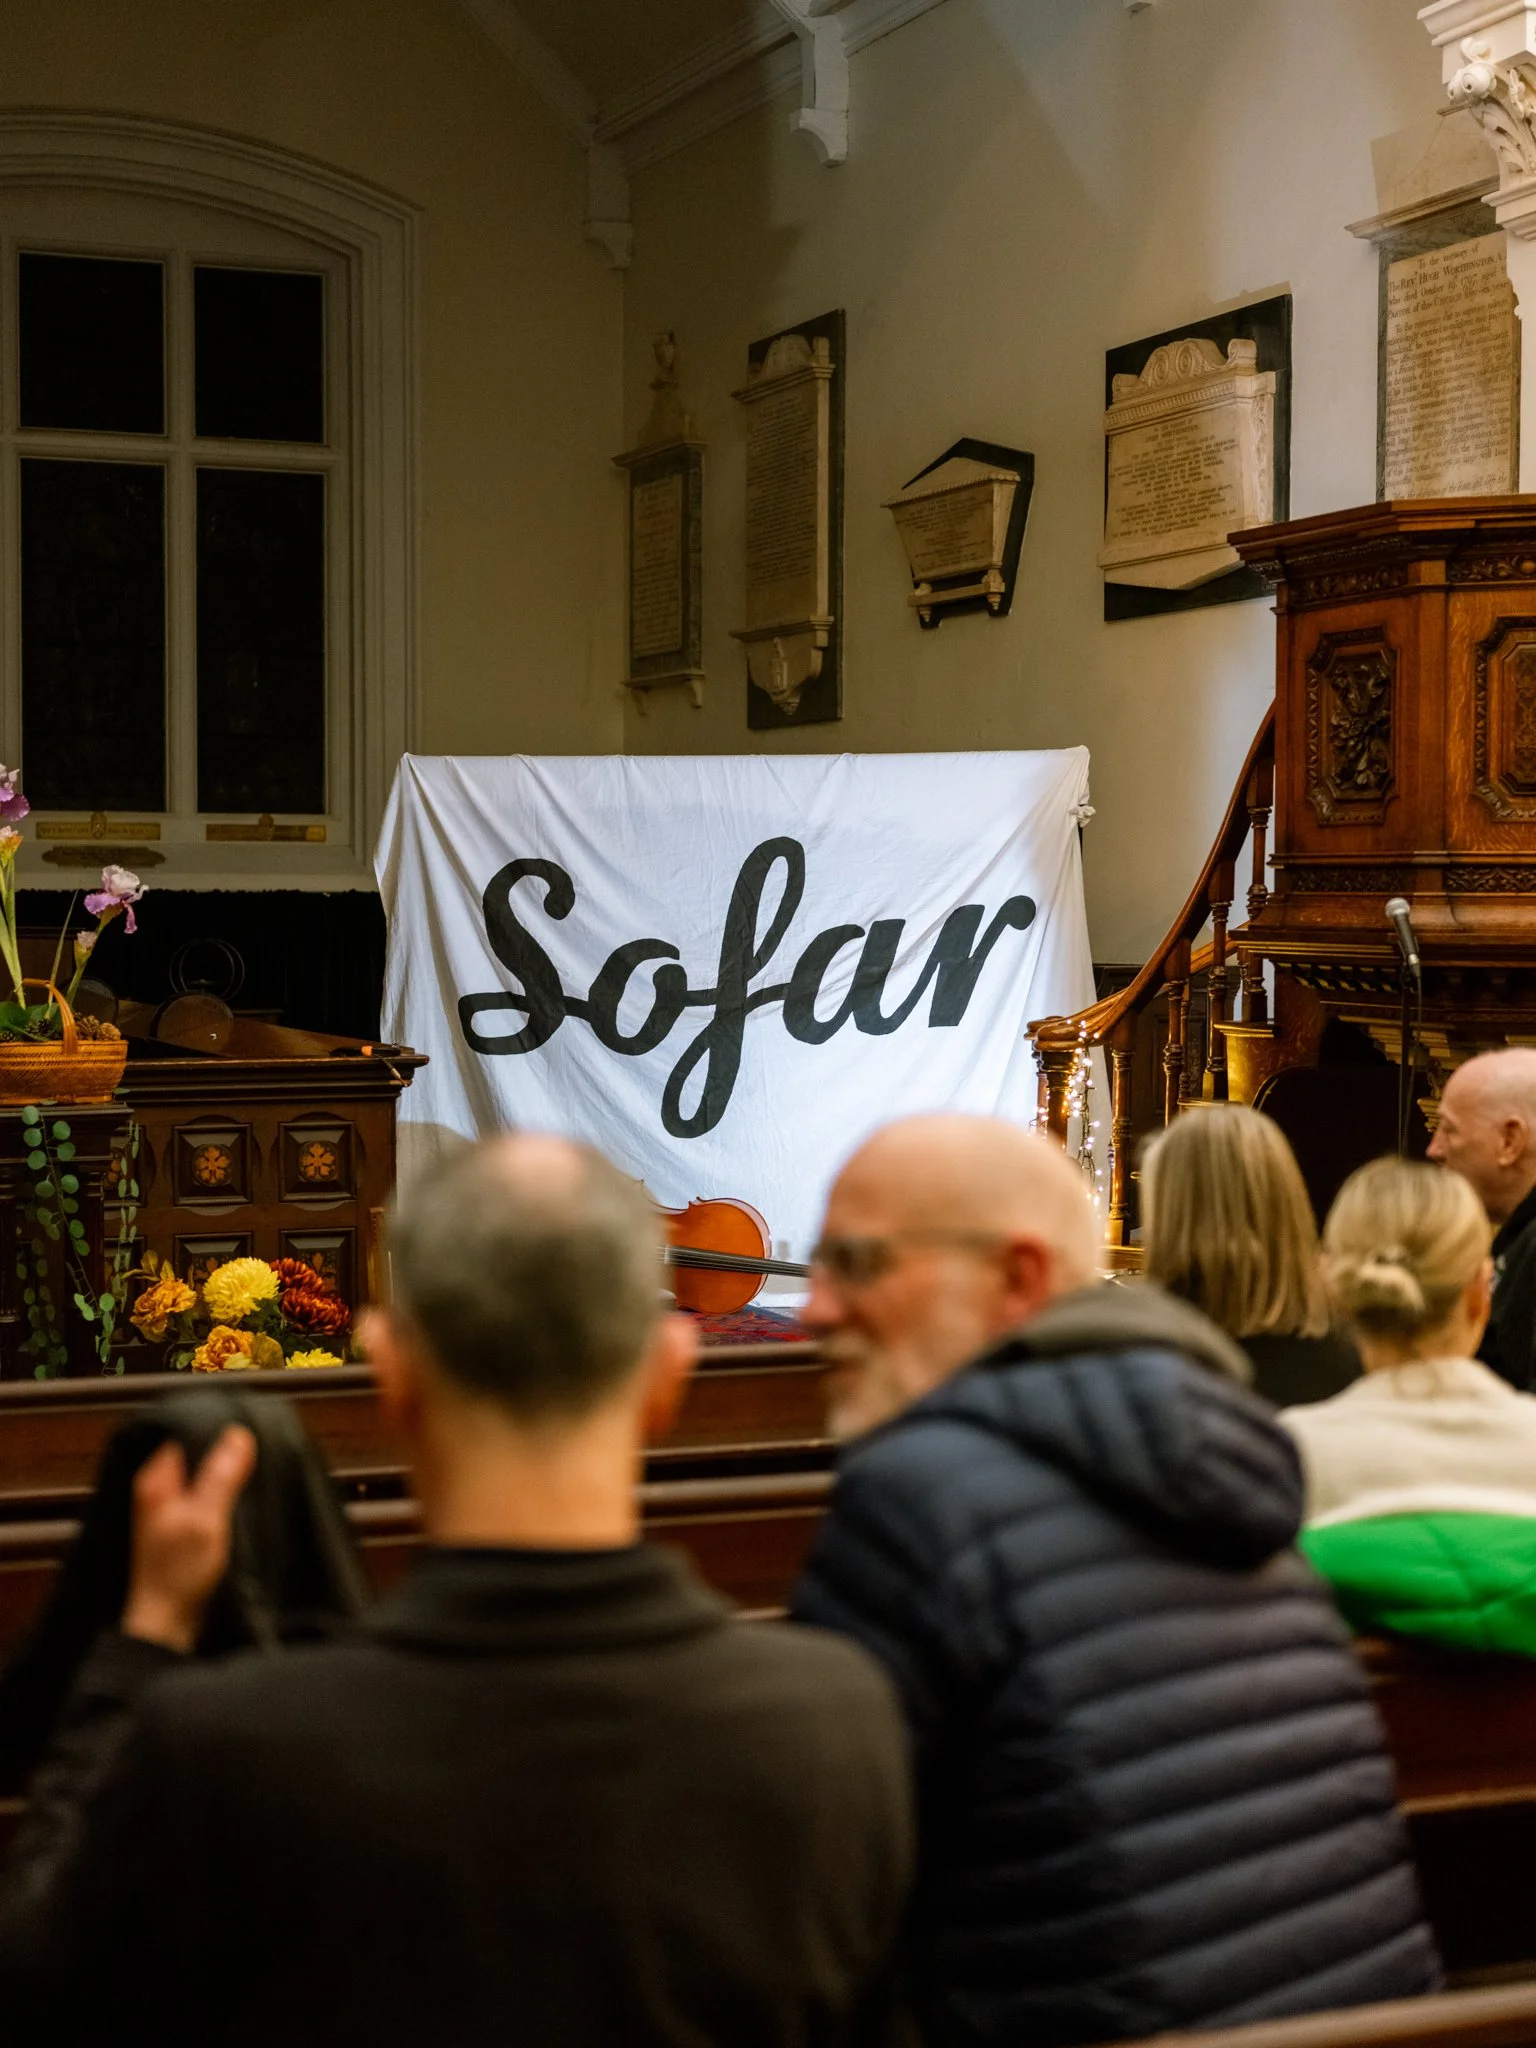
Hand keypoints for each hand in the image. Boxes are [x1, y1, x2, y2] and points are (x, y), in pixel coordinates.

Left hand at [121, 1425, 257, 1653]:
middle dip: (228, 1457)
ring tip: (257, 1476)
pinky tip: (246, 1503)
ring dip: (230, 1480)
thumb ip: (220, 1477)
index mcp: (157, 1482)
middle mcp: (161, 1492)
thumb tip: (238, 1435)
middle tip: (259, 1454)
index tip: (249, 1431)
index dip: (218, 1431)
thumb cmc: (178, 1575)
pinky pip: (211, 1500)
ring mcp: (173, 1511)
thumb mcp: (205, 1519)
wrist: (169, 1624)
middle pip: (200, 1456)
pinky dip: (228, 1500)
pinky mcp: (186, 1530)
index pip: (188, 1434)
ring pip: (207, 1479)